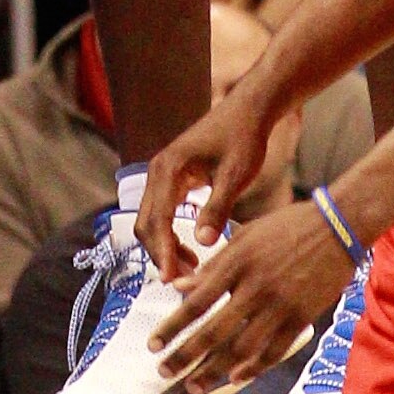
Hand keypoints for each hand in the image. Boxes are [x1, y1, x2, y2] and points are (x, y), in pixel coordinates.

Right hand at [135, 75, 291, 274]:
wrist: (247, 111)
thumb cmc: (244, 138)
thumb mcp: (235, 175)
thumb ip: (217, 208)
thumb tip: (204, 243)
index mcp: (169, 169)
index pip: (157, 219)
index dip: (162, 252)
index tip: (171, 279)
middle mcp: (158, 171)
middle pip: (146, 223)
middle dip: (161, 254)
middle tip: (183, 282)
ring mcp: (162, 175)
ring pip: (151, 220)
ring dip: (165, 246)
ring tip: (190, 270)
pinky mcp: (171, 179)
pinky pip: (161, 212)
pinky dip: (170, 234)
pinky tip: (191, 249)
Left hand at [147, 195, 356, 393]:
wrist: (337, 228)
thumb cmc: (286, 227)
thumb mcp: (244, 237)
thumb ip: (212, 265)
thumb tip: (178, 287)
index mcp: (236, 262)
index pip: (196, 302)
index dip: (172, 326)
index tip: (153, 345)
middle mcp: (255, 286)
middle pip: (213, 331)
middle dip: (185, 356)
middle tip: (164, 373)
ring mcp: (280, 305)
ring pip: (241, 348)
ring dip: (213, 371)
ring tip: (193, 386)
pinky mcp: (301, 318)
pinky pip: (274, 351)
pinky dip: (253, 368)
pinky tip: (234, 378)